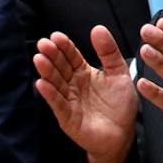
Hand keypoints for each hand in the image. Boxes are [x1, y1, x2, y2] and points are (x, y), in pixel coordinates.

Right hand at [32, 27, 138, 162]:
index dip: (64, 47)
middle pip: (60, 67)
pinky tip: (41, 83)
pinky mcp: (68, 118)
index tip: (56, 36)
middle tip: (43, 43)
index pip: (71, 57)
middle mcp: (73, 86)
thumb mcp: (118, 73)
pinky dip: (50, 94)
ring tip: (39, 59)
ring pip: (55, 83)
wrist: (123, 134)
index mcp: (84, 73)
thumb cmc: (119, 105)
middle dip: (52, 55)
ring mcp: (69, 101)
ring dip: (47, 71)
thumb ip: (109, 52)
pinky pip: (58, 104)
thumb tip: (97, 28)